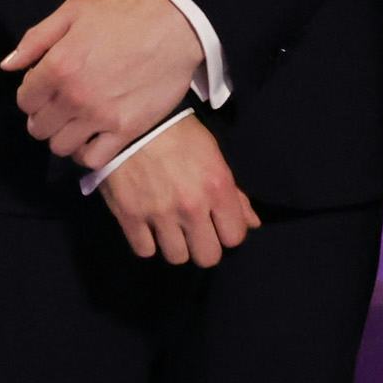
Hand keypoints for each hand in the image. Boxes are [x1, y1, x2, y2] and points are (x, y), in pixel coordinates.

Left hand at [4, 0, 203, 168]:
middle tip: (63, 106)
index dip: (34, 94)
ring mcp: (100, 116)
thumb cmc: (125, 15)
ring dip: (64, 136)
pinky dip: (88, 152)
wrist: (177, 26)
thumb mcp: (75, 10)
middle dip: (46, 116)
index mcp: (57, 66)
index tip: (49, 88)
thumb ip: (36, 38)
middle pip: (39, 127)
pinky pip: (92, 159)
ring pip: (60, 146)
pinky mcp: (126, 129)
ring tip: (78, 122)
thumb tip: (8, 66)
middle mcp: (74, 96)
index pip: (25, 100)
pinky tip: (94, 137)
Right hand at [99, 118, 259, 266]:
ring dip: (176, 246)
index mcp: (217, 188)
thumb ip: (234, 193)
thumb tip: (252, 223)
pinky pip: (145, 251)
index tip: (220, 226)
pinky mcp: (130, 217)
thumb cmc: (181, 136)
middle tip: (197, 232)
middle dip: (205, 246)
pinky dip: (148, 243)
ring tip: (172, 229)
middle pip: (208, 256)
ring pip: (177, 257)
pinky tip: (150, 227)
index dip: (229, 233)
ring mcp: (160, 214)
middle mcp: (191, 206)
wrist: (135, 124)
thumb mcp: (214, 157)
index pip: (235, 237)